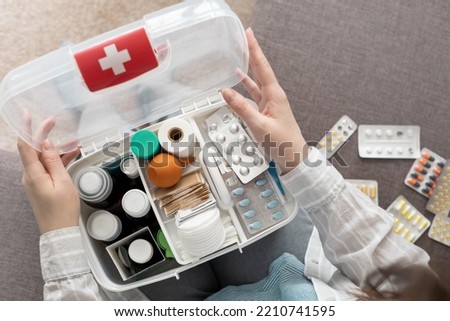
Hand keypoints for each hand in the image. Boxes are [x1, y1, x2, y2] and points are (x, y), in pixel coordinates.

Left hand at [17, 116, 80, 234]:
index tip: (28, 114)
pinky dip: (58, 160)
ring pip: (43, 158)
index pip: (25, 146)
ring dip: (56, 148)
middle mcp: (30, 176)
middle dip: (44, 134)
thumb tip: (46, 144)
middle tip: (54, 121)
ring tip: (72, 141)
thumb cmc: (62, 210)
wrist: (59, 232)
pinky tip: (71, 155)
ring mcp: (34, 181)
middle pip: (34, 149)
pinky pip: (47, 167)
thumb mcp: (62, 183)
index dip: (27, 128)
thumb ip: (53, 161)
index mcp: (33, 174)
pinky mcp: (41, 185)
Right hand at [223, 28, 306, 173]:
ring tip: (239, 54)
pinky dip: (245, 84)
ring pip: (256, 80)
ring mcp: (270, 102)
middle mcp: (273, 96)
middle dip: (251, 52)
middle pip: (260, 69)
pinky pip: (253, 92)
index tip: (249, 35)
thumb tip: (227, 93)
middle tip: (243, 37)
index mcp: (275, 95)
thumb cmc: (283, 142)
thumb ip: (242, 108)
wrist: (293, 156)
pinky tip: (238, 80)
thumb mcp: (259, 126)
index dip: (255, 50)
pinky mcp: (266, 110)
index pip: (262, 67)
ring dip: (247, 67)